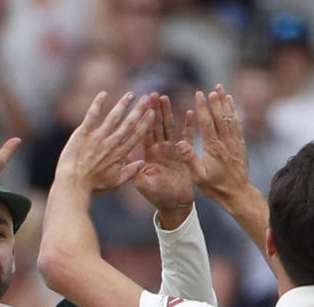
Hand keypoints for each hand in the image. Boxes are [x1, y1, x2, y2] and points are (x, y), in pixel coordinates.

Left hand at [55, 91, 153, 194]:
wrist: (74, 184)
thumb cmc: (94, 186)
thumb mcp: (115, 183)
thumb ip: (130, 173)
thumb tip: (142, 163)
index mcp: (120, 155)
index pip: (136, 136)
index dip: (145, 123)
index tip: (152, 112)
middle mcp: (111, 143)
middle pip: (128, 124)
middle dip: (138, 110)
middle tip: (146, 98)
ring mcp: (98, 137)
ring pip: (113, 117)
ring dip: (123, 104)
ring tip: (130, 94)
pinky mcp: (84, 133)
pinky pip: (92, 115)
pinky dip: (98, 103)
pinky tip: (103, 94)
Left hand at [133, 94, 196, 226]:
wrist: (175, 206)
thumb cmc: (158, 197)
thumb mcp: (143, 185)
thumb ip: (134, 170)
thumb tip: (124, 156)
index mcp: (149, 154)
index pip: (144, 132)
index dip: (142, 118)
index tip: (140, 104)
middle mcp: (160, 149)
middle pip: (156, 125)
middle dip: (154, 110)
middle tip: (152, 94)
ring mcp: (173, 150)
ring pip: (169, 127)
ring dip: (168, 113)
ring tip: (165, 97)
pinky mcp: (185, 154)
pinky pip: (188, 138)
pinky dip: (189, 126)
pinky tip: (189, 112)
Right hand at [177, 86, 250, 205]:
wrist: (237, 194)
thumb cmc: (215, 187)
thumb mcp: (198, 177)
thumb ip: (189, 159)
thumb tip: (180, 143)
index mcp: (213, 148)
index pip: (207, 123)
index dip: (203, 107)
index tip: (199, 94)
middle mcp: (225, 142)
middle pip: (220, 116)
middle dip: (215, 101)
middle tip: (212, 88)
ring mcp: (234, 142)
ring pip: (230, 117)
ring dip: (225, 102)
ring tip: (221, 89)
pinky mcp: (241, 144)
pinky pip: (238, 124)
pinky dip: (234, 111)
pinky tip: (231, 103)